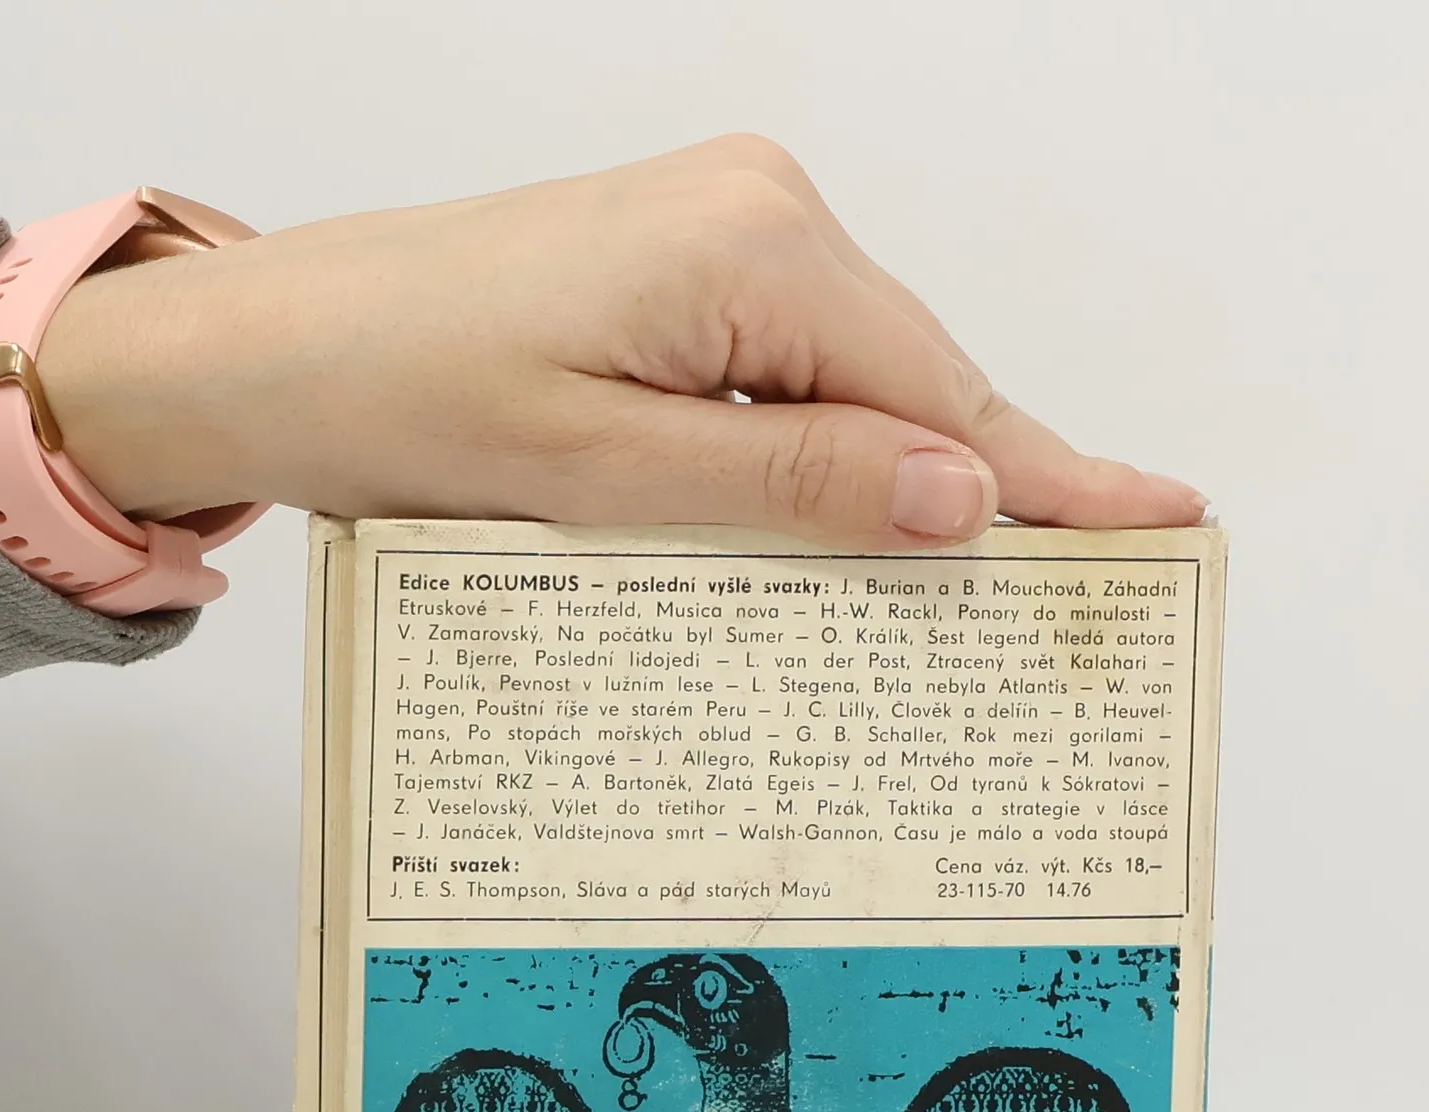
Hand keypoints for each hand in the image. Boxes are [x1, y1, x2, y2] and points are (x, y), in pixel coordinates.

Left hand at [37, 136, 1205, 547]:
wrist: (271, 349)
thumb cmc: (398, 395)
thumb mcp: (607, 473)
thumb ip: (792, 481)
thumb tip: (959, 496)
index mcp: (753, 248)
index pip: (943, 390)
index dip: (1049, 477)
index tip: (1157, 524)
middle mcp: (753, 213)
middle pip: (914, 378)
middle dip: (982, 488)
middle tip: (1084, 579)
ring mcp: (714, 231)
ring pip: (855, 377)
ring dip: (895, 476)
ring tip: (969, 580)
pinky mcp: (674, 268)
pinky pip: (790, 367)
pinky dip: (822, 447)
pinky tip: (841, 516)